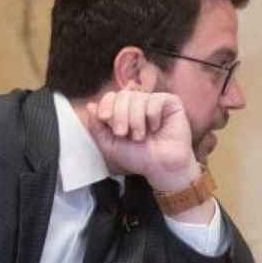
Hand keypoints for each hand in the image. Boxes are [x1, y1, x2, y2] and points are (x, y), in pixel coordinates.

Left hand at [85, 90, 199, 191]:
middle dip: (120, 115)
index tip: (105, 119)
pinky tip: (156, 127)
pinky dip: (153, 115)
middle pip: (123, 95)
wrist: (162, 167)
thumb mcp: (110, 145)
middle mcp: (139, 104)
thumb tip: (90, 106)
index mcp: (125, 111)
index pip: (112, 96)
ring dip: (136, 119)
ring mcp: (155, 103)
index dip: (106, 105)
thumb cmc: (139, 158)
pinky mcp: (171, 103)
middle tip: (123, 133)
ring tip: (140, 136)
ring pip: (139, 98)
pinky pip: (156, 99)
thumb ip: (97, 127)